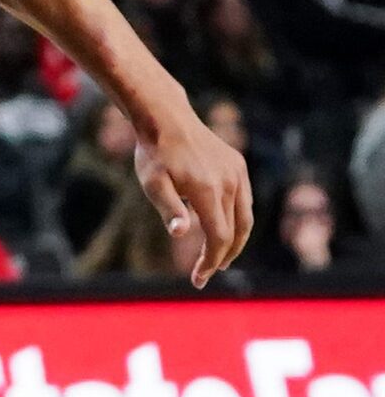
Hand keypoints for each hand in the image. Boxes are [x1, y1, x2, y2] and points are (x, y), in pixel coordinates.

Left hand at [134, 111, 252, 286]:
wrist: (166, 118)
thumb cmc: (154, 153)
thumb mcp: (152, 183)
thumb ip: (169, 209)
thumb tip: (181, 234)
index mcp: (208, 190)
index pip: (219, 237)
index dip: (210, 261)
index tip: (198, 278)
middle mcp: (229, 183)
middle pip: (235, 232)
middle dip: (222, 256)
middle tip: (208, 271)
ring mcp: (236, 173)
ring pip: (245, 218)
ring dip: (235, 240)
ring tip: (219, 256)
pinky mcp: (238, 166)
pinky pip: (244, 200)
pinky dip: (237, 219)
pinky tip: (223, 227)